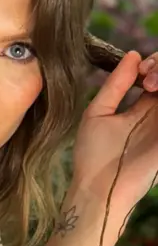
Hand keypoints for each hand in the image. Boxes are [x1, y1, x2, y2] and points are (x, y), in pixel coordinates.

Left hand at [71, 50, 157, 221]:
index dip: (154, 64)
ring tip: (152, 85)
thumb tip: (134, 55)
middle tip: (148, 80)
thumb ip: (115, 84)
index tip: (140, 71)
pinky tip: (156, 94)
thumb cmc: (93, 156)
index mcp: (142, 107)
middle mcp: (157, 114)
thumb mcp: (98, 113)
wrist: (97, 190)